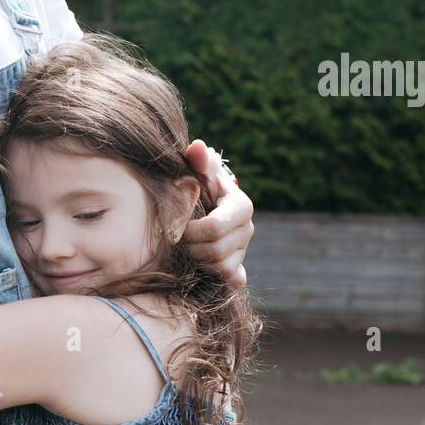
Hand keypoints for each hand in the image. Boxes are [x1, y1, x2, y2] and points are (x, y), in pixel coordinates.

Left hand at [181, 139, 253, 287]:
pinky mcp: (239, 268)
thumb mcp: (196, 173)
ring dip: (196, 260)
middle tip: (175, 239)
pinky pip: (227, 278)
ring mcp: (245, 250)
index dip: (191, 231)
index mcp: (241, 206)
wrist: (199, 208)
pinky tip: (198, 262)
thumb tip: (197, 146)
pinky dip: (211, 273)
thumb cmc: (194, 187)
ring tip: (184, 247)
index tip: (176, 226)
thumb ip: (197, 161)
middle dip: (190, 247)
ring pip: (220, 267)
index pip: (215, 228)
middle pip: (216, 250)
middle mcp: (248, 229)